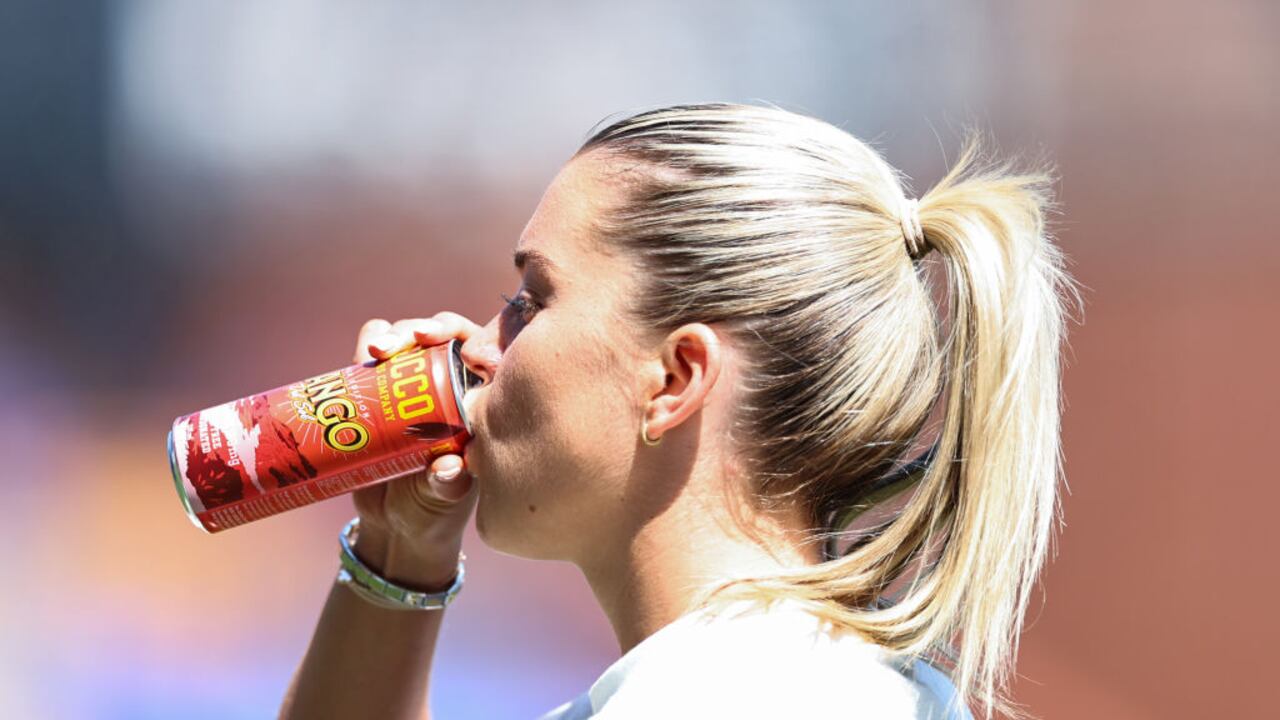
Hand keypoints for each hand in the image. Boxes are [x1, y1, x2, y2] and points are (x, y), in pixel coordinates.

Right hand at [347, 314, 483, 588]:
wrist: (394, 526)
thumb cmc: (434, 511)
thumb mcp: (443, 498)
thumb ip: (448, 484)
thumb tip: (448, 468)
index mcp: (478, 400)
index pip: (482, 352)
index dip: (470, 339)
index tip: (452, 348)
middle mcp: (447, 385)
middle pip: (438, 337)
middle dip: (419, 331)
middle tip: (397, 349)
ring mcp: (409, 385)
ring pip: (403, 341)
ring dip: (389, 336)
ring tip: (376, 351)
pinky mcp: (376, 392)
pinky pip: (368, 361)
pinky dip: (361, 352)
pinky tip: (359, 360)